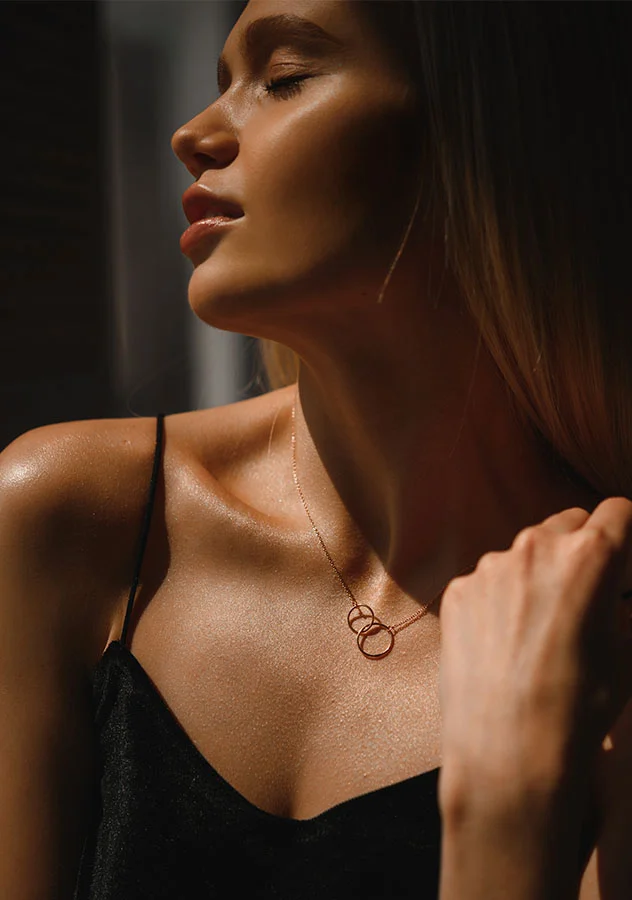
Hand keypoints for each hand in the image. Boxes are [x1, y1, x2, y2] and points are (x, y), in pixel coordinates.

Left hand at [437, 497, 631, 808]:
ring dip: (538, 573)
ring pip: (524, 552)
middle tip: (584, 593)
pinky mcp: (458, 590)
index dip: (626, 532)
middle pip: (568, 523)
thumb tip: (614, 599)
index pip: (617, 512)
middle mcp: (535, 546)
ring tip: (540, 628)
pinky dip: (501, 599)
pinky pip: (489, 581)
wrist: (509, 750)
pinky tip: (504, 642)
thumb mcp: (627, 651)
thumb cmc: (582, 705)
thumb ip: (621, 607)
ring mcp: (489, 566)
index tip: (624, 555)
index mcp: (589, 555)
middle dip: (580, 548)